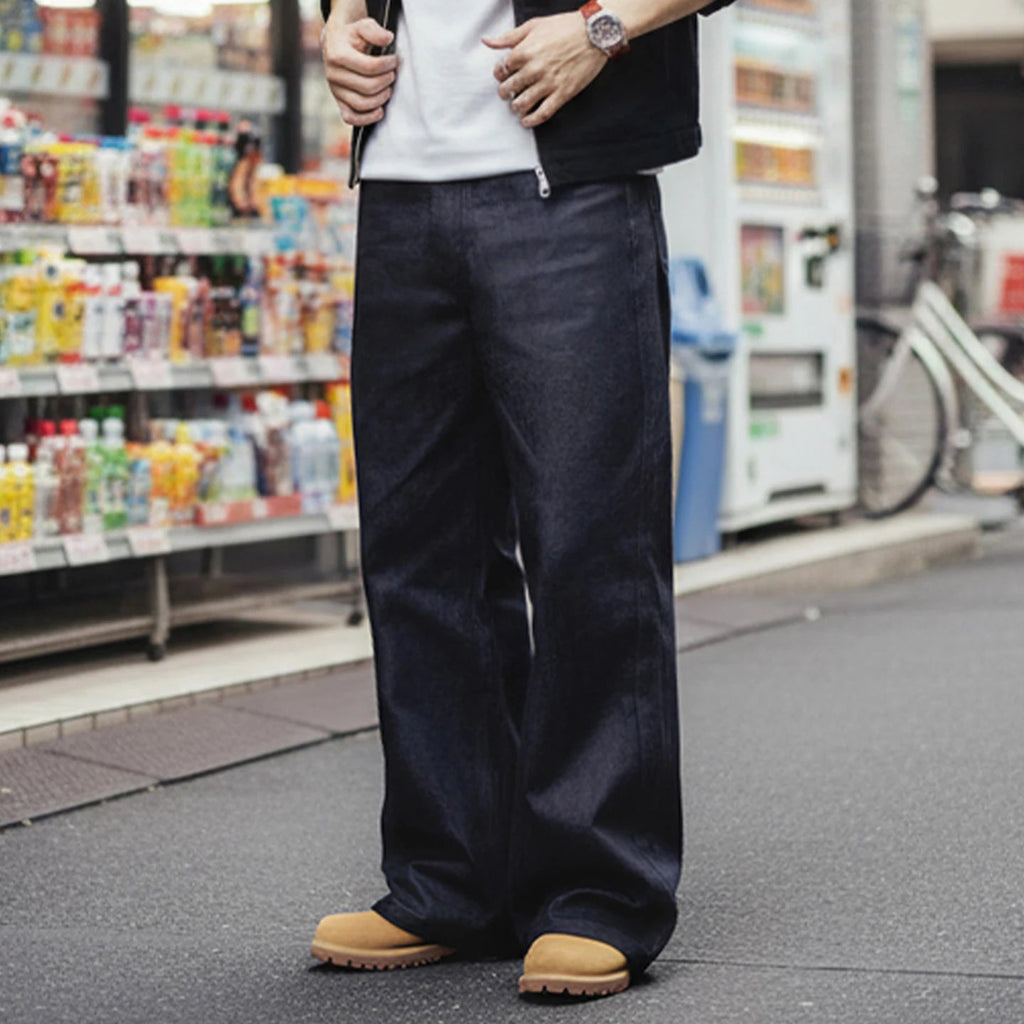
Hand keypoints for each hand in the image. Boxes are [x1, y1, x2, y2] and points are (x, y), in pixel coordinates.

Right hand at [321, 13, 397, 126]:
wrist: (336, 44)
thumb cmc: (353, 36)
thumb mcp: (362, 25)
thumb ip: (374, 30)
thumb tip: (388, 38)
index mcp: (338, 55)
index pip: (369, 67)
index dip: (387, 65)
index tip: (395, 61)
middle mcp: (334, 75)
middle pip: (368, 87)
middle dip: (386, 81)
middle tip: (393, 75)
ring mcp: (335, 90)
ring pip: (362, 104)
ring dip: (381, 99)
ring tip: (388, 89)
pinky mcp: (339, 102)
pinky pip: (351, 118)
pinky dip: (367, 118)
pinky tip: (380, 110)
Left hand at [483, 13, 606, 128]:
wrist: (594, 33)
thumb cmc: (566, 27)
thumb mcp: (534, 25)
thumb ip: (509, 37)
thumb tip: (487, 41)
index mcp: (524, 51)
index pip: (502, 70)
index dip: (499, 74)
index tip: (503, 76)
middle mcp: (534, 69)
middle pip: (509, 89)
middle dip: (505, 92)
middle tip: (507, 93)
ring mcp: (548, 83)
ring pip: (523, 103)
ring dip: (516, 107)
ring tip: (517, 105)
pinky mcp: (562, 93)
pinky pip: (543, 112)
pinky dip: (532, 120)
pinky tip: (526, 121)